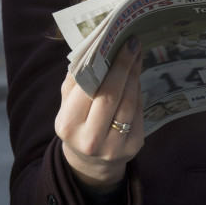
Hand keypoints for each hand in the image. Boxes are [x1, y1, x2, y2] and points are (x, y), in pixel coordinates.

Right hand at [55, 37, 144, 190]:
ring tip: (136, 56)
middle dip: (123, 66)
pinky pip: (138, 113)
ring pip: (128, 104)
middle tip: (131, 43)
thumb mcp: (67, 104)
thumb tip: (92, 48)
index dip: (104, 65)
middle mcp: (90, 140)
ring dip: (134, 76)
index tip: (114, 43)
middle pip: (111, 96)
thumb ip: (76, 80)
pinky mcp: (133, 148)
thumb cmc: (77, 123)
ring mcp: (114, 147)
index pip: (88, 90)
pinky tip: (136, 77)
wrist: (90, 161)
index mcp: (67, 125)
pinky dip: (138, 92)